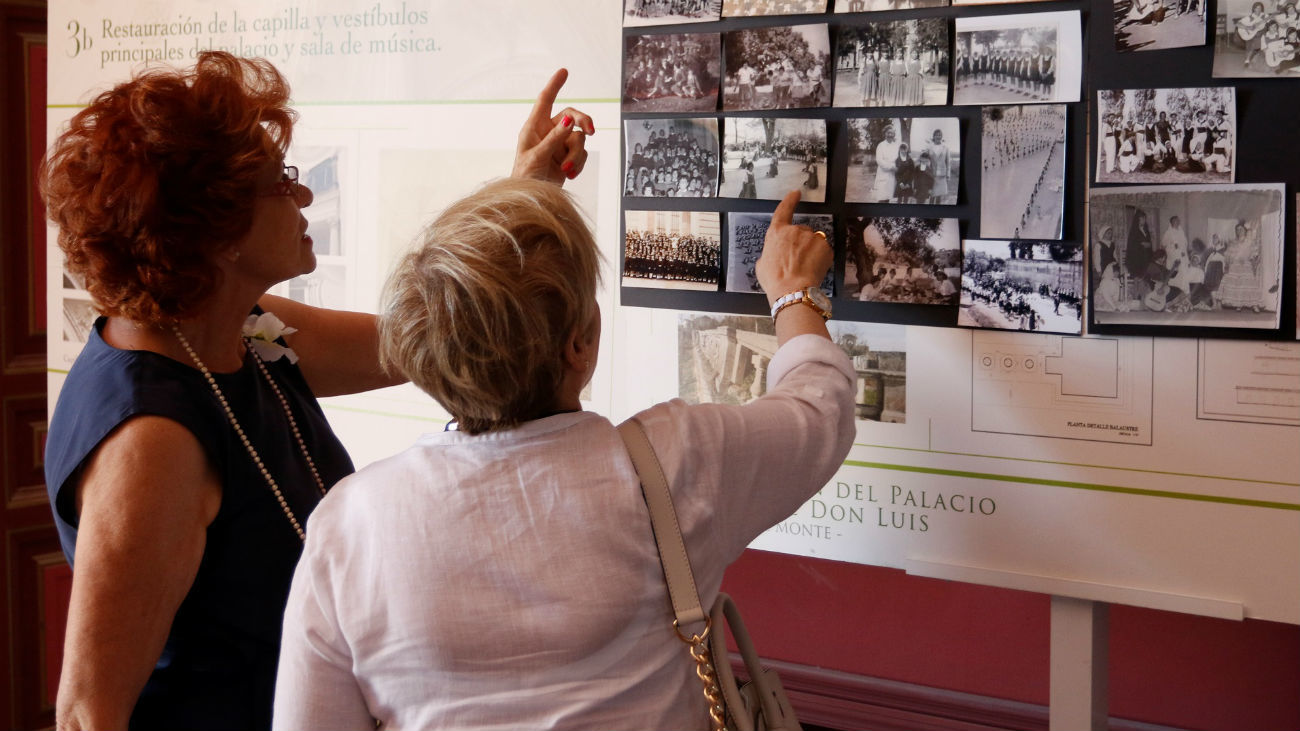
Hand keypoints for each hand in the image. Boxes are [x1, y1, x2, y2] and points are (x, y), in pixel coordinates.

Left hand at [512, 68, 594, 183]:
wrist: (532, 197)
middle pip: (571, 116)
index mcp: (534, 127)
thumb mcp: (538, 156)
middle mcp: (548, 132)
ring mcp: (559, 144)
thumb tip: (568, 120)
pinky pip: (581, 154)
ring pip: (579, 139)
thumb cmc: (525, 176)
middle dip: (582, 122)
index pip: (546, 100)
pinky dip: (578, 164)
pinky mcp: (567, 157)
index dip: (555, 85)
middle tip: (591, 131)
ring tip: (567, 169)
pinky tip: (569, 174)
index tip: (564, 71)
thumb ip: (554, 139)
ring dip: (576, 154)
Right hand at [756, 190, 832, 305]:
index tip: (796, 193)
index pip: (784, 210)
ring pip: (813, 241)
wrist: (792, 290)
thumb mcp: (762, 264)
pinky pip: (823, 251)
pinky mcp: (825, 247)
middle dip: (801, 243)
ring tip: (805, 268)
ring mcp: (812, 238)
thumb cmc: (774, 279)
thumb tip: (774, 255)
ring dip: (811, 251)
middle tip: (796, 261)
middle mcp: (795, 230)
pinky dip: (821, 259)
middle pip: (801, 231)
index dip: (790, 201)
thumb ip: (770, 253)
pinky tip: (814, 270)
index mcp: (777, 232)